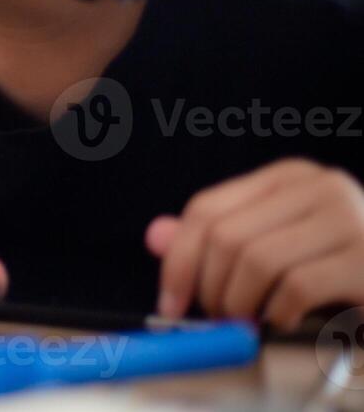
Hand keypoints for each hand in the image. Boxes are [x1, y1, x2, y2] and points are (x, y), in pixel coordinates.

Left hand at [147, 158, 363, 330]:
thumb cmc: (344, 266)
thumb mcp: (281, 245)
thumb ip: (221, 239)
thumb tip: (155, 236)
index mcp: (289, 178)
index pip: (208, 208)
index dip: (178, 258)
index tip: (169, 302)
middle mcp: (319, 187)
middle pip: (226, 235)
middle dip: (207, 287)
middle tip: (215, 319)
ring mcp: (349, 219)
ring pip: (256, 261)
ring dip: (240, 304)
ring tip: (248, 322)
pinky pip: (296, 287)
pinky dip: (278, 313)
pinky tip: (283, 320)